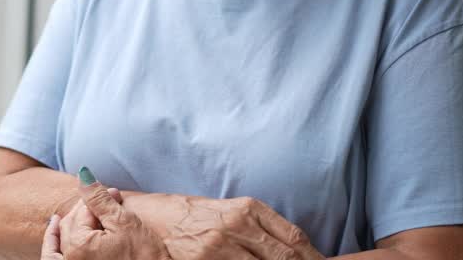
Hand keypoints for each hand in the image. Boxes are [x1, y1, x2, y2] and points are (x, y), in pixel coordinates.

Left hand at [46, 169, 169, 259]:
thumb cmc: (145, 257)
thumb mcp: (124, 223)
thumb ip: (100, 198)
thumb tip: (83, 173)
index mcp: (79, 244)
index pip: (84, 211)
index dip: (99, 198)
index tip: (115, 193)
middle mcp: (70, 259)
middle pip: (72, 224)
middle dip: (87, 209)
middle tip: (106, 199)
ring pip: (63, 238)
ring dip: (67, 222)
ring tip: (71, 209)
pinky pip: (55, 257)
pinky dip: (53, 243)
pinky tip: (55, 228)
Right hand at [127, 193, 323, 259]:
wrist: (150, 217)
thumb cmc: (191, 214)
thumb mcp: (228, 210)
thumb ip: (258, 226)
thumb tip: (292, 250)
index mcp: (247, 207)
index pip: (293, 237)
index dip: (312, 257)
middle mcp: (236, 224)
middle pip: (285, 257)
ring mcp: (220, 246)